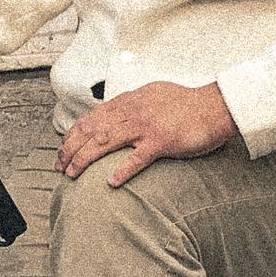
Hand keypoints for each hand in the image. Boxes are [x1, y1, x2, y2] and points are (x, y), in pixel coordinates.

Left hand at [57, 79, 236, 187]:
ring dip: (85, 159)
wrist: (215, 107)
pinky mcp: (162, 141)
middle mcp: (133, 111)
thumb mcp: (153, 95)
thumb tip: (115, 113)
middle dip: (70, 148)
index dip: (72, 134)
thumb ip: (133, 104)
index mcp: (130, 101)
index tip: (62, 148)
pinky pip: (138, 158)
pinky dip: (122, 170)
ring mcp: (146, 126)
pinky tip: (110, 182)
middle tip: (60, 166)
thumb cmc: (188, 104)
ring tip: (72, 173)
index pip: (91, 117)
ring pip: (105, 141)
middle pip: (91, 129)